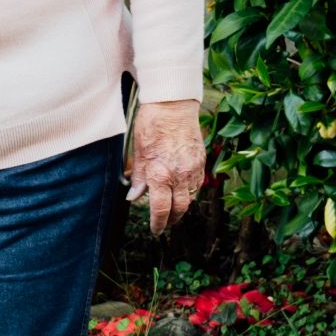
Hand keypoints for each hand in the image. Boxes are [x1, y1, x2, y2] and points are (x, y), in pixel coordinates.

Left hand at [126, 99, 206, 233]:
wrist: (173, 105)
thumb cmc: (151, 125)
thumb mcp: (138, 153)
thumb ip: (138, 177)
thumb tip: (134, 196)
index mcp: (160, 174)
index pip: (162, 210)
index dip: (158, 223)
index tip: (155, 229)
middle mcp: (179, 175)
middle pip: (180, 209)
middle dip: (172, 219)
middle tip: (164, 223)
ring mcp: (193, 168)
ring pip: (191, 197)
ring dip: (182, 205)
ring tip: (172, 207)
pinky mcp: (201, 161)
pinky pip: (198, 183)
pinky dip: (190, 190)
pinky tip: (181, 189)